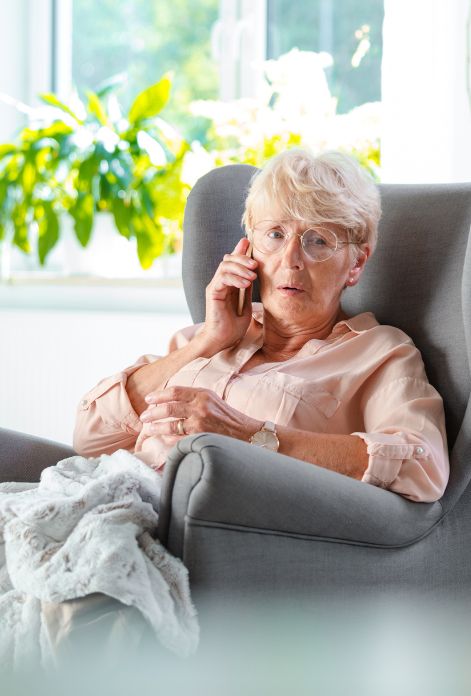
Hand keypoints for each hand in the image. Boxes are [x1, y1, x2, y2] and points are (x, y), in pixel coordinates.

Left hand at [140, 386, 260, 440]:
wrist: (247, 433)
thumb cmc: (229, 416)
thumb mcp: (212, 399)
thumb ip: (194, 397)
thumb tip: (170, 400)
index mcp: (203, 394)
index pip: (175, 392)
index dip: (158, 395)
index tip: (148, 399)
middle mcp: (200, 407)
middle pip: (168, 408)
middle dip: (152, 413)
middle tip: (144, 417)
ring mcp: (200, 424)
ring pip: (171, 426)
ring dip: (156, 428)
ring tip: (148, 430)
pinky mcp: (201, 438)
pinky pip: (179, 440)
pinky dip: (169, 441)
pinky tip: (162, 441)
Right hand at [198, 237, 257, 351]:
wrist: (221, 341)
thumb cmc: (232, 327)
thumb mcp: (245, 305)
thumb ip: (246, 289)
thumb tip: (253, 274)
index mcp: (228, 284)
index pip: (232, 262)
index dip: (239, 251)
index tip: (249, 242)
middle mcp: (220, 283)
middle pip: (228, 260)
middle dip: (242, 258)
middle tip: (255, 265)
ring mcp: (215, 287)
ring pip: (225, 266)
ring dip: (240, 268)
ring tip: (253, 276)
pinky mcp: (212, 293)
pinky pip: (222, 278)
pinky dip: (235, 278)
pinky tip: (245, 284)